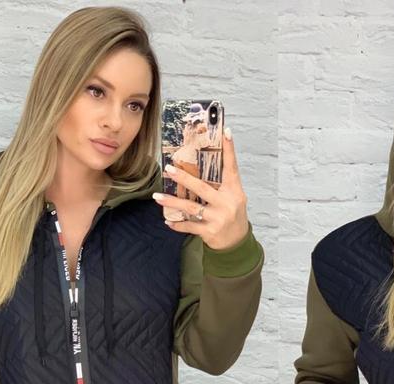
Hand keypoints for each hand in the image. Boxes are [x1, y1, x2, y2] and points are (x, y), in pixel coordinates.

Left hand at [152, 127, 249, 249]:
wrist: (236, 242)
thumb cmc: (232, 215)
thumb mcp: (233, 197)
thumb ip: (222, 184)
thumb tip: (202, 165)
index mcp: (234, 191)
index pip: (231, 168)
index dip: (229, 150)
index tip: (226, 132)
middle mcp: (227, 203)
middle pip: (201, 188)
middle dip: (183, 178)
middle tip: (168, 169)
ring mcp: (218, 218)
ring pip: (191, 208)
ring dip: (172, 202)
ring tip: (157, 197)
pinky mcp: (209, 231)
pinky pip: (190, 226)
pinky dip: (178, 224)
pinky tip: (168, 221)